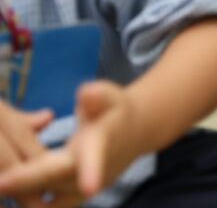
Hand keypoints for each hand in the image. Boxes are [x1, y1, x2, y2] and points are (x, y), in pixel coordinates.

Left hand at [0, 80, 143, 206]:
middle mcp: (88, 173)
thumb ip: (97, 96)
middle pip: (54, 180)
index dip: (91, 172)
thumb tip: (88, 92)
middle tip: (2, 183)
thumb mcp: (111, 97)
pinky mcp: (66, 199)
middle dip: (26, 183)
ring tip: (2, 182)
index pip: (93, 159)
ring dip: (22, 192)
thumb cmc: (116, 111)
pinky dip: (28, 200)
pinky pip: (45, 205)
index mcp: (99, 146)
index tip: (90, 188)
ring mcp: (77, 191)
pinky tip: (9, 188)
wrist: (132, 134)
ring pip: (45, 198)